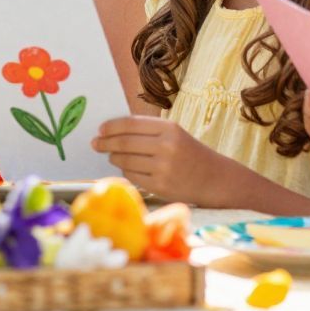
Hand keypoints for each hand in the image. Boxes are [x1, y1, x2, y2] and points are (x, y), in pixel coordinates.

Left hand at [91, 115, 236, 205]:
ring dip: (114, 157)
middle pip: (124, 142)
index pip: (130, 124)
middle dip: (106, 143)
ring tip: (111, 155)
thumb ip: (147, 130)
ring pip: (125, 161)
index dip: (111, 126)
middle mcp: (166, 146)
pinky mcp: (160, 186)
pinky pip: (132, 176)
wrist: (214, 178)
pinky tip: (127, 168)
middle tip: (95, 143)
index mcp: (170, 128)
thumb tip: (112, 130)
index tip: (100, 129)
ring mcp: (163, 168)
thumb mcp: (174, 133)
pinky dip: (125, 171)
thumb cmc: (189, 153)